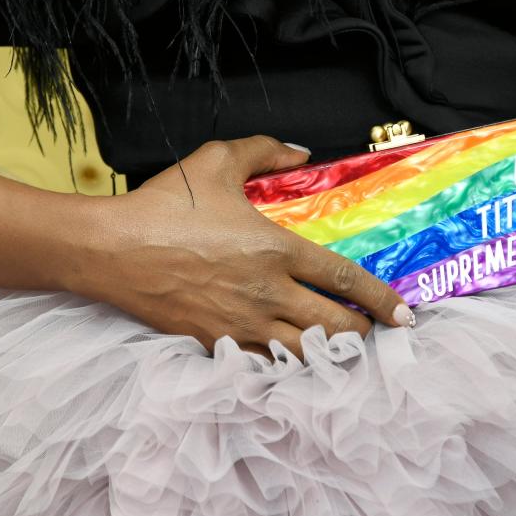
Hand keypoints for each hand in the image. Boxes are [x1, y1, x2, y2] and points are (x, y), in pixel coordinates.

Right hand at [74, 136, 412, 359]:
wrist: (112, 250)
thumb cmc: (164, 205)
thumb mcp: (216, 161)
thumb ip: (264, 151)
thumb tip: (300, 153)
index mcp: (276, 250)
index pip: (346, 279)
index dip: (382, 299)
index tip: (404, 313)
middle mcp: (268, 294)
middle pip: (335, 326)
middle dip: (363, 333)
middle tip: (373, 331)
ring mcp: (242, 324)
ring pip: (305, 355)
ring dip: (330, 353)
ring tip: (340, 348)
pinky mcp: (216, 342)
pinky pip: (265, 364)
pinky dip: (286, 364)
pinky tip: (291, 357)